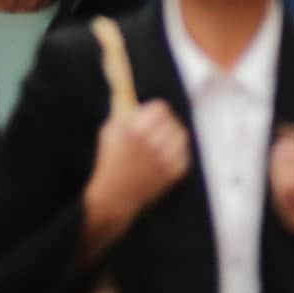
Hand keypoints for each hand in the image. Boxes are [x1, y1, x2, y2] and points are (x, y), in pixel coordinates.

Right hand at [82, 91, 193, 244]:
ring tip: (160, 143)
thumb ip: (126, 113)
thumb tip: (135, 95)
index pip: (160, 108)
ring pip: (180, 135)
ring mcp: (166, 158)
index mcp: (136, 129)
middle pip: (172, 120)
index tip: (151, 116)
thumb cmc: (109, 163)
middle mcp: (153, 142)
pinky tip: (163, 158)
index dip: (154, 111)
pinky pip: (183, 153)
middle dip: (163, 123)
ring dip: (171, 136)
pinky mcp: (174, 172)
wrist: (114, 197)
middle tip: (156, 130)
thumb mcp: (110, 131)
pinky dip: (176, 153)